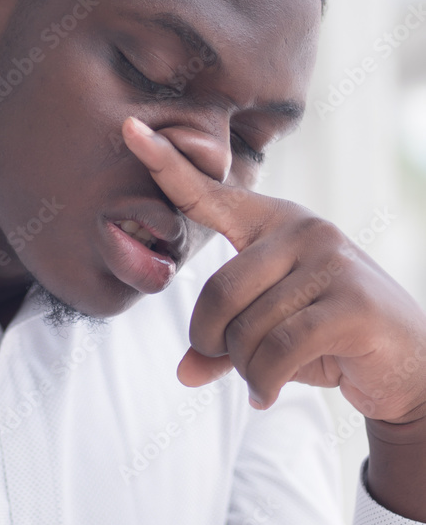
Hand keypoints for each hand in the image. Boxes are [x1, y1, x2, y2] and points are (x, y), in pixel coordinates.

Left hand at [121, 116, 425, 428]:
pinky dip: (264, 384)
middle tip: (223, 363)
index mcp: (275, 223)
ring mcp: (331, 262)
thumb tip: (184, 372)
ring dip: (245, 369)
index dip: (167, 165)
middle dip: (211, 341)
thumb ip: (222, 344)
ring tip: (262, 380)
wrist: (410, 364)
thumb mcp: (267, 333)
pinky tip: (268, 395)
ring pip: (247, 328)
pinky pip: (278, 350)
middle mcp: (304, 230)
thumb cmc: (327, 339)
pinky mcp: (350, 302)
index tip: (127, 129)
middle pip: (219, 291)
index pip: (211, 194)